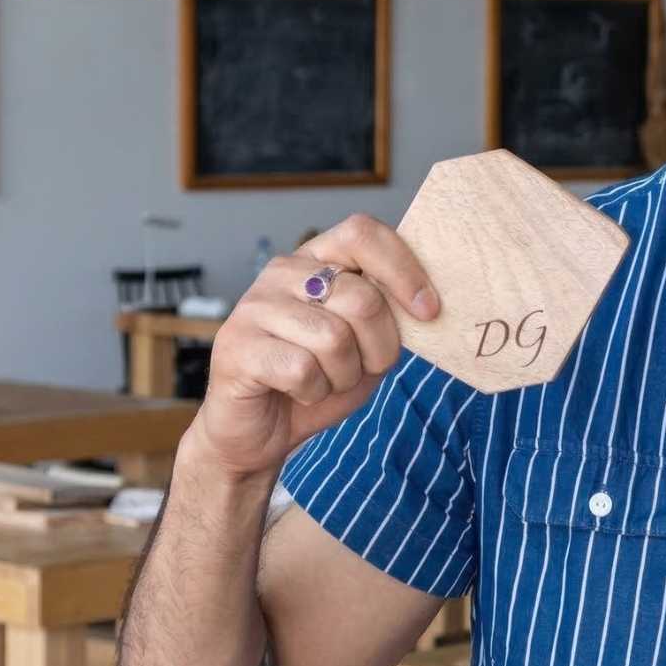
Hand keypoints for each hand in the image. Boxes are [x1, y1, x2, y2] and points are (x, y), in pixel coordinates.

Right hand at [192, 214, 440, 480]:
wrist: (258, 431)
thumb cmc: (317, 381)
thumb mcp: (366, 344)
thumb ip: (387, 314)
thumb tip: (425, 302)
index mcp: (316, 260)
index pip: (362, 234)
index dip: (404, 271)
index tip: (429, 312)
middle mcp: (282, 273)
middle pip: (362, 299)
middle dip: (378, 348)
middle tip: (361, 369)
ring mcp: (254, 307)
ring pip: (334, 338)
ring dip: (344, 376)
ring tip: (324, 381)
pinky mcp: (235, 347)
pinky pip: (302, 369)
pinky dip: (313, 392)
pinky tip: (297, 392)